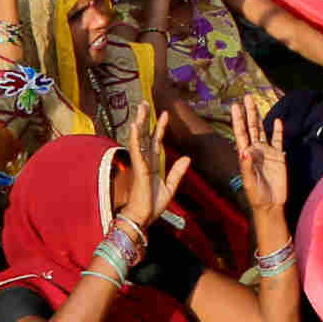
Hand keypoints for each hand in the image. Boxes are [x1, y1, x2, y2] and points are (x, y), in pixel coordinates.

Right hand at [111, 112, 189, 229]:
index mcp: (152, 164)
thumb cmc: (152, 205)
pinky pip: (137, 151)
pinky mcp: (139, 169)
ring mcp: (141, 164)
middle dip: (145, 119)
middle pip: (145, 135)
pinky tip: (135, 126)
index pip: (156, 141)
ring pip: (139, 139)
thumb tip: (187, 157)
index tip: (165, 113)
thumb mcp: (170, 187)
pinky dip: (136, 138)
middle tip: (144, 102)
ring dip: (140, 122)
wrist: (143, 219)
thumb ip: (177, 172)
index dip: (160, 127)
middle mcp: (145, 161)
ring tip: (141, 107)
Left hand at [228, 93, 290, 229]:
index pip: (240, 133)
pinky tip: (278, 121)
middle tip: (246, 97)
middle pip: (251, 127)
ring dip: (260, 117)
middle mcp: (255, 150)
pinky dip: (278, 131)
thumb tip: (245, 150)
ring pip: (262, 130)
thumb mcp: (249, 182)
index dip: (238, 120)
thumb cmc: (256, 196)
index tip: (234, 106)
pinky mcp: (279, 157)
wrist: (271, 205)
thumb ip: (247, 167)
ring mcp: (267, 152)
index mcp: (246, 155)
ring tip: (257, 103)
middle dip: (248, 112)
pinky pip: (278, 140)